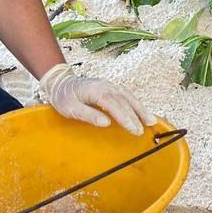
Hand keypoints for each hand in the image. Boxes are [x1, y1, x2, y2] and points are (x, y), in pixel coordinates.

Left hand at [39, 63, 155, 134]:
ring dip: (140, 109)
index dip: (125, 117)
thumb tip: (106, 123)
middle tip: (142, 131)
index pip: (114, 104)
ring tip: (151, 121)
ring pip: (129, 96)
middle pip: (124, 100)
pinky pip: (127, 95)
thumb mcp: (69, 108)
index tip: (133, 129)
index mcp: (96, 90)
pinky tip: (142, 112)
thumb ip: (88, 115)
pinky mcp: (111, 87)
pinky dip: (136, 104)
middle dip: (135, 116)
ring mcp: (110, 85)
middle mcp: (106, 85)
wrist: (61, 81)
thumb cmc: (63, 96)